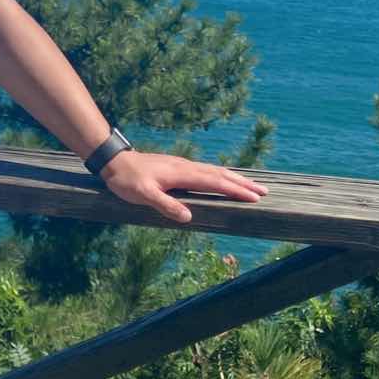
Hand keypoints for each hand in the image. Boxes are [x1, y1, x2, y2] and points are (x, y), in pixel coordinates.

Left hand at [98, 150, 267, 223]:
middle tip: (264, 191)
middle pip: (219, 174)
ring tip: (251, 186)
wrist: (114, 161)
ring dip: (234, 178)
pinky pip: (205, 171)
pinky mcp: (177, 167)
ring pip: (214, 171)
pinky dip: (220, 175)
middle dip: (242, 183)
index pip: (214, 182)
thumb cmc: (126, 180)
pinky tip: (222, 180)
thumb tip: (188, 217)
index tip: (255, 197)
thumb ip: (165, 204)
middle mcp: (185, 166)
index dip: (235, 190)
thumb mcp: (142, 195)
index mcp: (181, 173)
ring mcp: (182, 165)